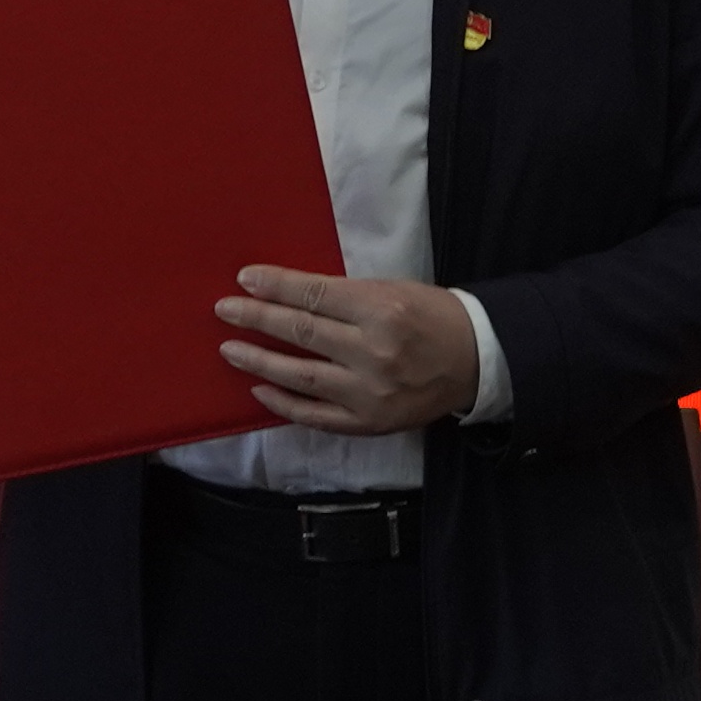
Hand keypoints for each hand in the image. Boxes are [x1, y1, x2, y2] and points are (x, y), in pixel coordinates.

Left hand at [218, 266, 482, 436]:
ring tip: (230, 350)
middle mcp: (373, 351)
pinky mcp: (369, 421)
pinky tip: (260, 389)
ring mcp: (370, 392)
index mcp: (381, 310)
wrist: (476, 361)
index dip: (276, 286)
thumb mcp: (392, 290)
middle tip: (224, 310)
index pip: (314, 296)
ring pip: (302, 376)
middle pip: (301, 332)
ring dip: (260, 361)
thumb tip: (287, 294)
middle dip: (257, 319)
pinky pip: (317, 415)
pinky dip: (285, 403)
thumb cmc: (431, 317)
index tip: (245, 279)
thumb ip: (343, 297)